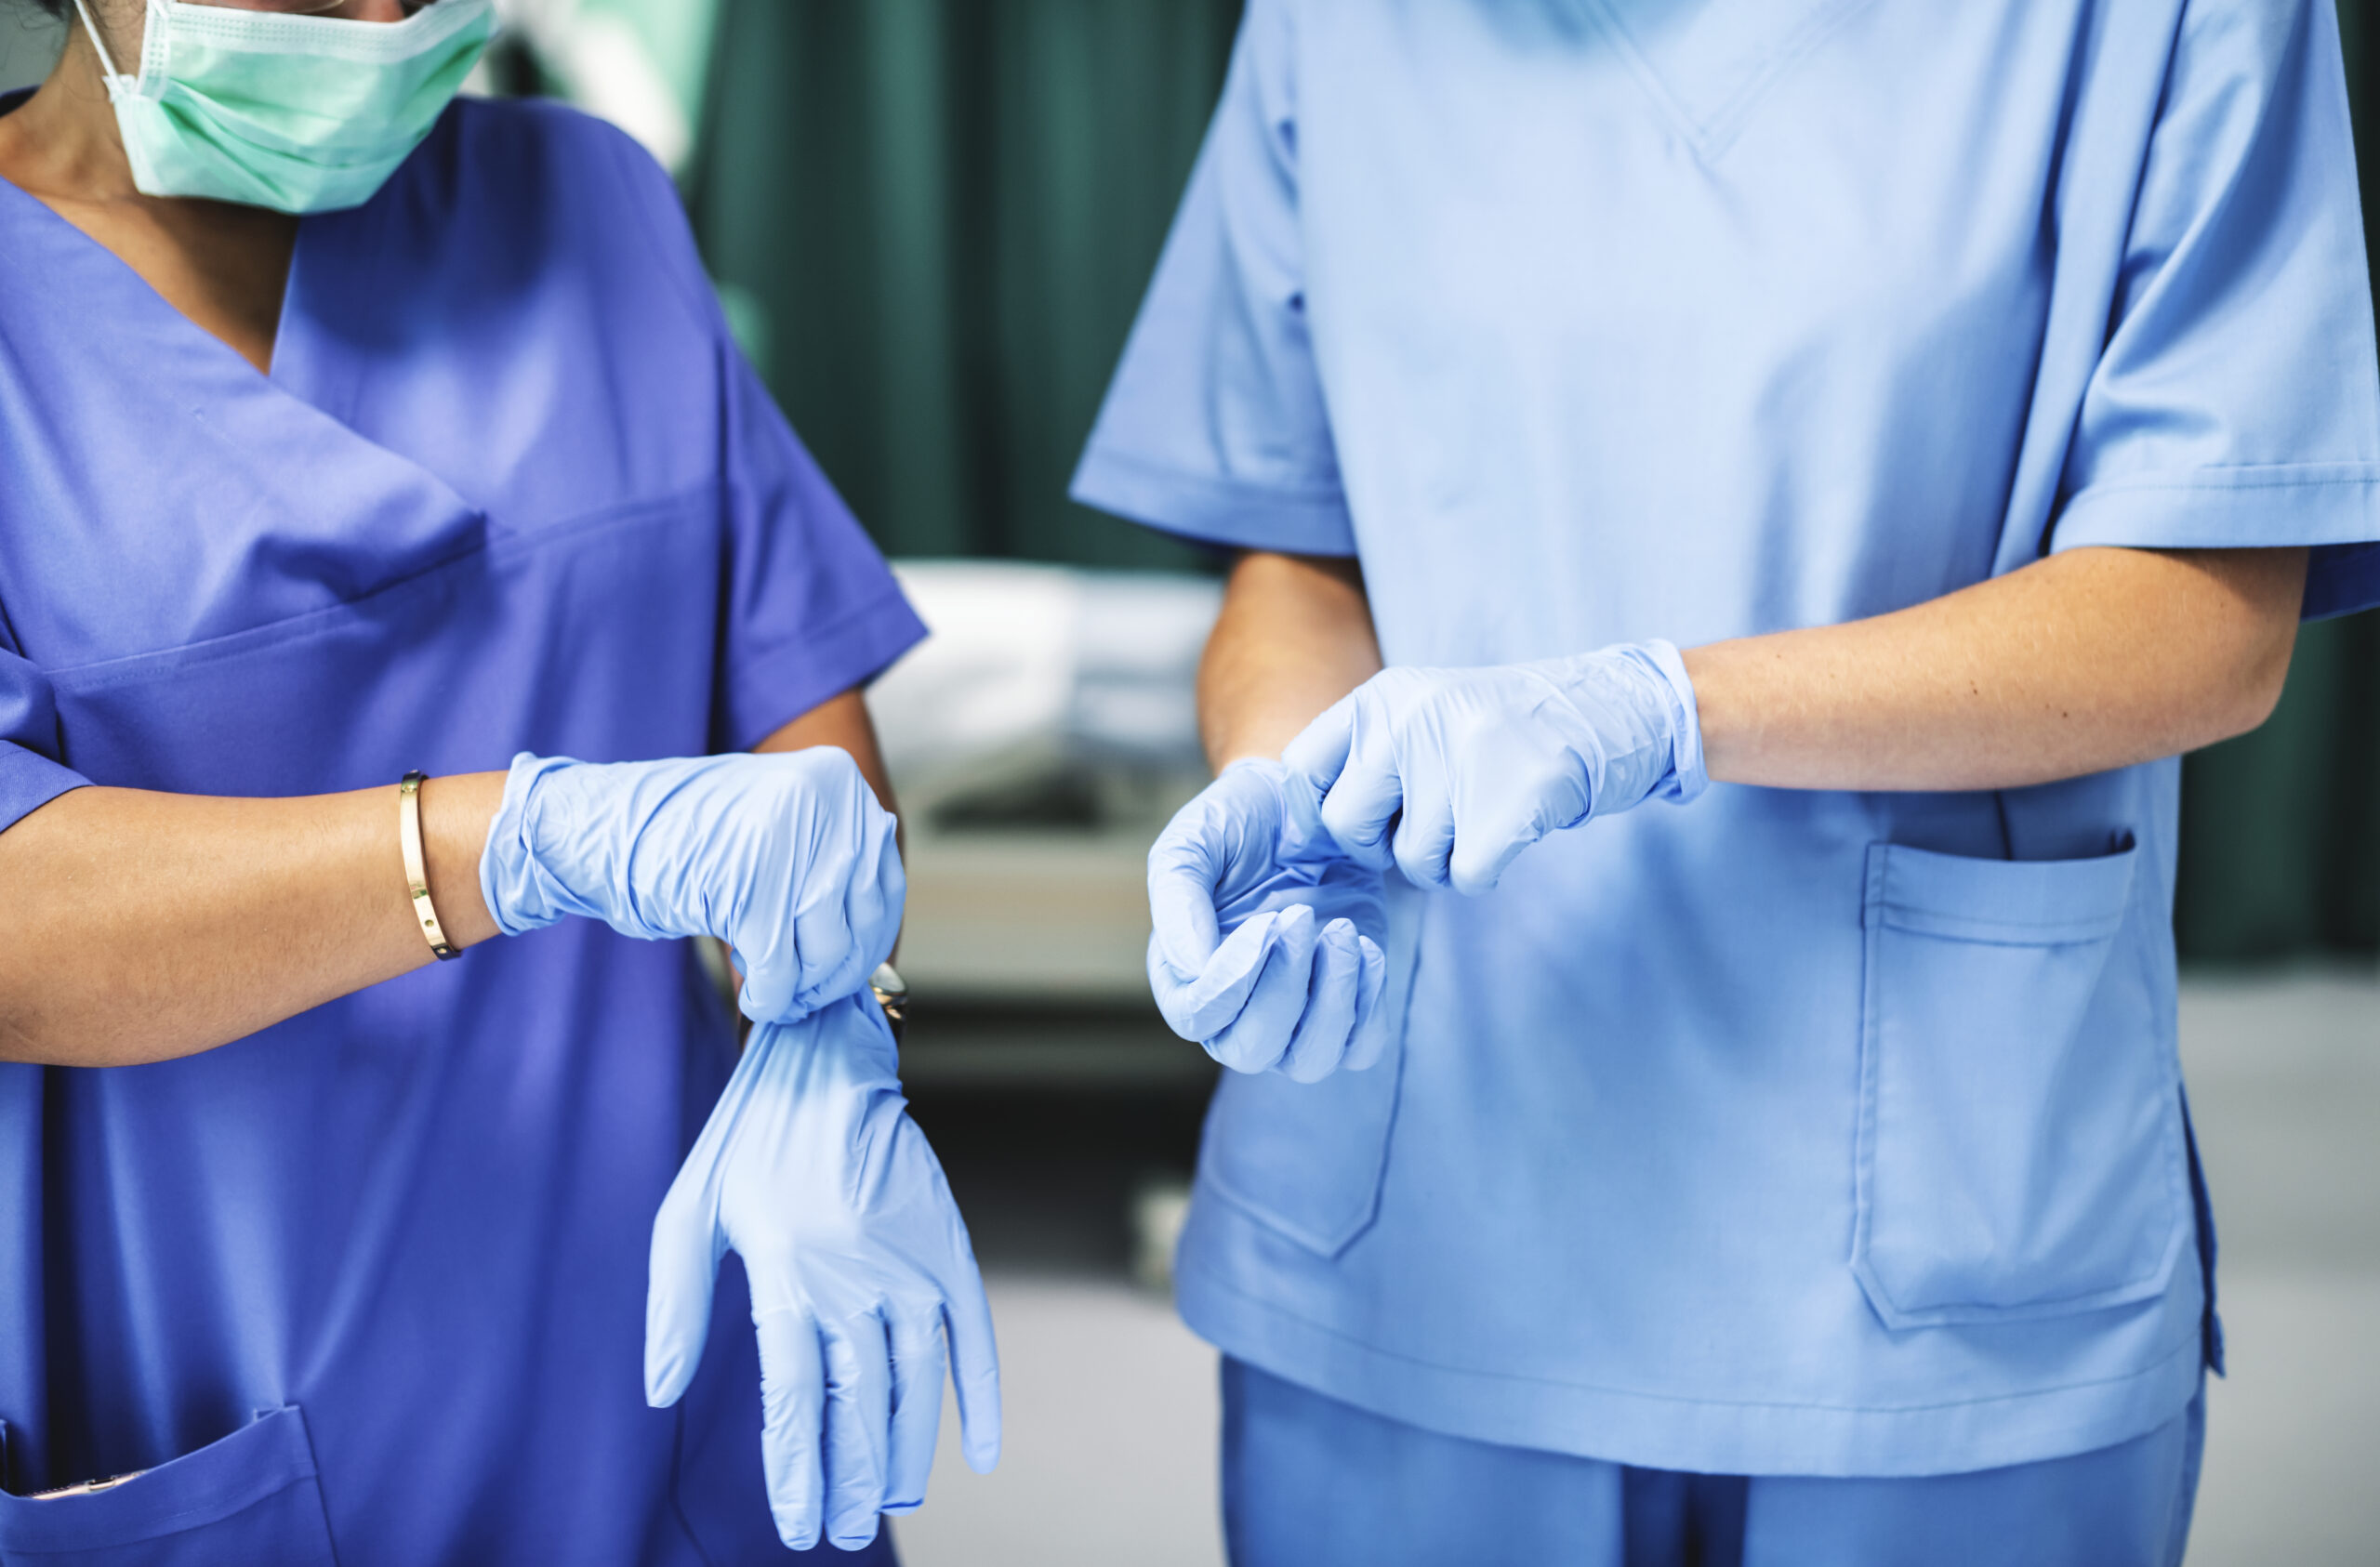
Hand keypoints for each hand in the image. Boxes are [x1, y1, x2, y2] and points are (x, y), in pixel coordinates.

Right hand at [478, 749, 900, 1024]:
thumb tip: (877, 949)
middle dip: (836, 969)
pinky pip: (782, 971)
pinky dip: (772, 998)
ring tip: (775, 987)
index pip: (883, 880)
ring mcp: (788, 843)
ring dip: (803, 986)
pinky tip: (756, 999)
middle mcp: (823, 802)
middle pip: (862, 918)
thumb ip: (827, 863)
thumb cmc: (684, 839)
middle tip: (807, 992)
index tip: (844, 968)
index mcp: (837, 779)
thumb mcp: (774, 825)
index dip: (868, 937)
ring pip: (826, 949)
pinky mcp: (751, 890)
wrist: (596, 827)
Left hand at [645, 994, 1000, 1551]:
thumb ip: (674, 1306)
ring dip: (905, 1452)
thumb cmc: (745, 1142)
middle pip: (858, 1405)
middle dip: (849, 1481)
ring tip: (887, 1502)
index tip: (795, 1523)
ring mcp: (908, 1262)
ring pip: (917, 1383)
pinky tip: (977, 1451)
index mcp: (786, 1274)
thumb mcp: (686, 1212)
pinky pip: (972, 1335)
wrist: (827, 1061)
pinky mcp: (947, 1245)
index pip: (796, 1399)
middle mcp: (854, 1276)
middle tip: (838, 1532)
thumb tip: (659, 1397)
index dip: (798, 1470)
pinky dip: (980, 1396)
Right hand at [1146, 759, 1389, 1080]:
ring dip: (1331, 1003)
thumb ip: (1178, 899)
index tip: (1267, 921)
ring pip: (1309, 1061)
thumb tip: (1191, 965)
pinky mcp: (1344, 1002)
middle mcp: (1233, 1009)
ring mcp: (1293, 1014)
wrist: (1306, 802)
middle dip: (1284, 989)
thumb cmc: (1239, 821)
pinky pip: (1360, 1044)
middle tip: (1302, 915)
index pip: (1198, 1016)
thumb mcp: (1194, 840)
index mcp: (1183, 974)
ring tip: (1341, 932)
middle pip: (1251, 1051)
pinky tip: (1363, 946)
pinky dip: (1368, 1004)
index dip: (1232, 981)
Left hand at [1281, 642, 1706, 895]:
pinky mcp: (1508, 802)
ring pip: (1410, 862)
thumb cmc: (1506, 727)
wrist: (1611, 708)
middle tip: (1429, 826)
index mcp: (1382, 697)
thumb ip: (1369, 752)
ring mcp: (1459, 759)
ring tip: (1482, 815)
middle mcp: (1410, 721)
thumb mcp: (1425, 711)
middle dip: (1380, 847)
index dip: (1324, 809)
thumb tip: (1304, 817)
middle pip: (1344, 826)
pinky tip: (1508, 833)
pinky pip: (1463, 878)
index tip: (1364, 818)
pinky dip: (1484, 873)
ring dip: (1444, 860)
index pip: (1301, 769)